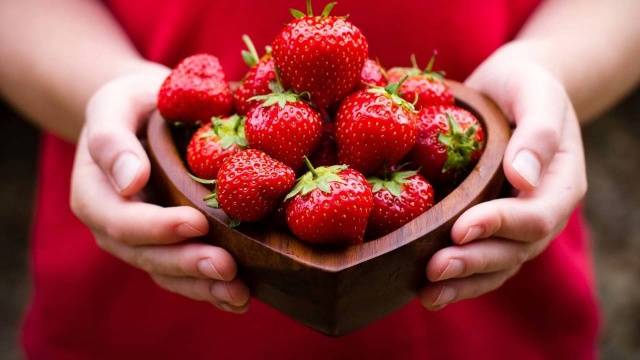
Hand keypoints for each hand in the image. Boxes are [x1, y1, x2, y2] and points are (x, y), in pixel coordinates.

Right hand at [70, 64, 249, 312]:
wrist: (146, 114)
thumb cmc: (132, 104)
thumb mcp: (115, 104)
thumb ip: (111, 139)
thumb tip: (129, 182)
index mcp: (94, 193)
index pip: (122, 220)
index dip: (158, 227)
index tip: (197, 222)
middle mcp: (113, 226)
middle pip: (147, 255)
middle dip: (187, 264)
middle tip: (227, 268)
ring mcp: (141, 241)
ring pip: (167, 273)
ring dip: (203, 287)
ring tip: (239, 294)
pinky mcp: (167, 246)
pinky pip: (183, 274)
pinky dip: (210, 289)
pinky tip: (239, 298)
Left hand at [420, 44, 586, 309]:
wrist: (514, 89)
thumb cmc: (526, 86)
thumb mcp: (536, 93)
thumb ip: (537, 134)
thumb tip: (523, 180)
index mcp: (561, 183)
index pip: (535, 216)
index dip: (499, 225)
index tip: (460, 227)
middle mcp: (543, 212)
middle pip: (514, 251)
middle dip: (474, 262)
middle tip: (434, 270)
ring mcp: (517, 225)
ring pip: (497, 266)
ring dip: (463, 283)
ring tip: (427, 295)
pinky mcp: (492, 227)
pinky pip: (481, 260)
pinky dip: (458, 279)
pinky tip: (427, 292)